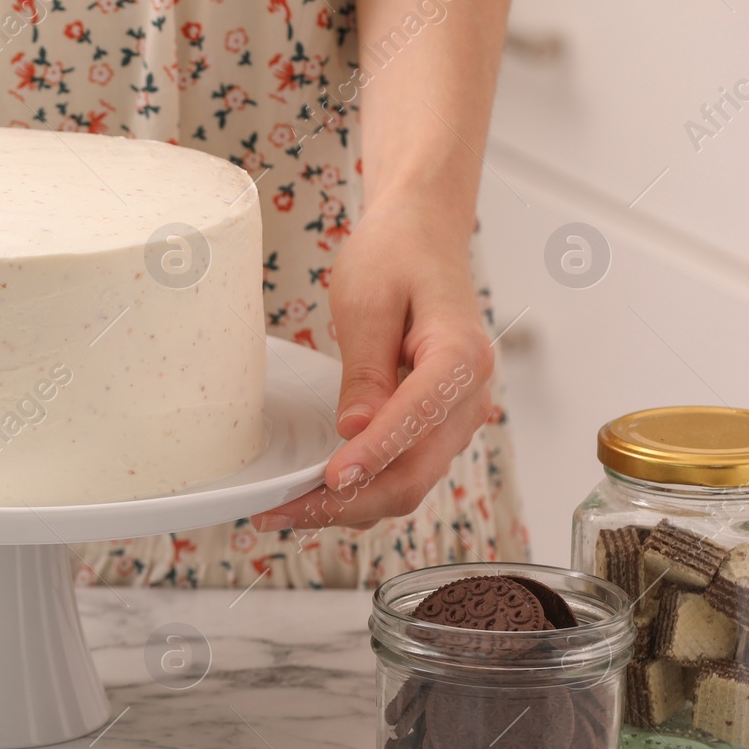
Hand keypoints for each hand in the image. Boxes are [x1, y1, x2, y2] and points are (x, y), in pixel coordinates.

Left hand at [253, 193, 494, 531]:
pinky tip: (313, 498)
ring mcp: (455, 418)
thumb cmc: (396, 256)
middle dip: (347, 502)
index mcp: (462, 356)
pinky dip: (361, 493)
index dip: (375, 454)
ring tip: (281, 511)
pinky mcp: (434, 427)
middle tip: (278, 511)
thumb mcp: (367, 302)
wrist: (423, 236)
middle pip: (415, 473)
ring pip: (408, 484)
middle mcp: (469, 397)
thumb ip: (366, 370)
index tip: (332, 478)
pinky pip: (403, 473)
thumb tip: (354, 430)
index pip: (420, 417)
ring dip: (348, 507)